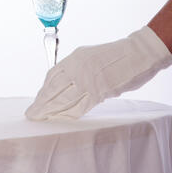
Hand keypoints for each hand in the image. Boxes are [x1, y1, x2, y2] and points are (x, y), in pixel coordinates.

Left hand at [25, 26, 171, 120]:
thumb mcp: (91, 56)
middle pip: (54, 90)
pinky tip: (62, 119)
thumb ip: (78, 68)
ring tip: (42, 119)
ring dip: (51, 112)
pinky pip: (80, 107)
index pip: (52, 76)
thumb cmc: (117, 55)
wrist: (138, 53)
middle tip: (32, 114)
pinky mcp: (99, 92)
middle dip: (42, 104)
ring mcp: (88, 80)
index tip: (37, 99)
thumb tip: (66, 83)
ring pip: (64, 100)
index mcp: (76, 58)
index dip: (43, 90)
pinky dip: (69, 114)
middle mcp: (78, 68)